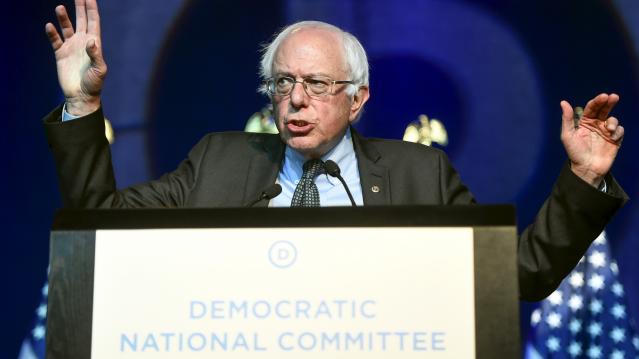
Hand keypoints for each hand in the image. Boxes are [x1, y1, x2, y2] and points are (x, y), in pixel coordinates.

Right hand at [45, 0, 105, 115]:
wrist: (81, 96)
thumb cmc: (94, 84)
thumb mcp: (99, 70)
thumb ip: (96, 55)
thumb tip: (91, 41)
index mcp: (94, 43)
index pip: (93, 21)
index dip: (92, 9)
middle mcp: (82, 42)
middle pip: (81, 20)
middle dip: (80, 7)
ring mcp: (71, 47)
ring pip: (66, 27)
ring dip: (63, 18)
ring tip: (59, 8)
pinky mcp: (61, 54)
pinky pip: (55, 40)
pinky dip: (52, 33)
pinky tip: (49, 26)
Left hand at [560, 93, 623, 186]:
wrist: (586, 168)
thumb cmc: (575, 152)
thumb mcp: (567, 135)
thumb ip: (567, 118)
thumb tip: (563, 102)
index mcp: (584, 121)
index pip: (592, 107)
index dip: (597, 101)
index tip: (603, 96)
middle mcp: (596, 124)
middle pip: (604, 109)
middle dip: (609, 102)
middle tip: (613, 97)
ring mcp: (605, 131)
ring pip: (612, 119)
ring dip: (612, 121)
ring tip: (608, 129)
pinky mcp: (614, 139)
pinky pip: (619, 130)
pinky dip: (617, 132)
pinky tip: (612, 138)